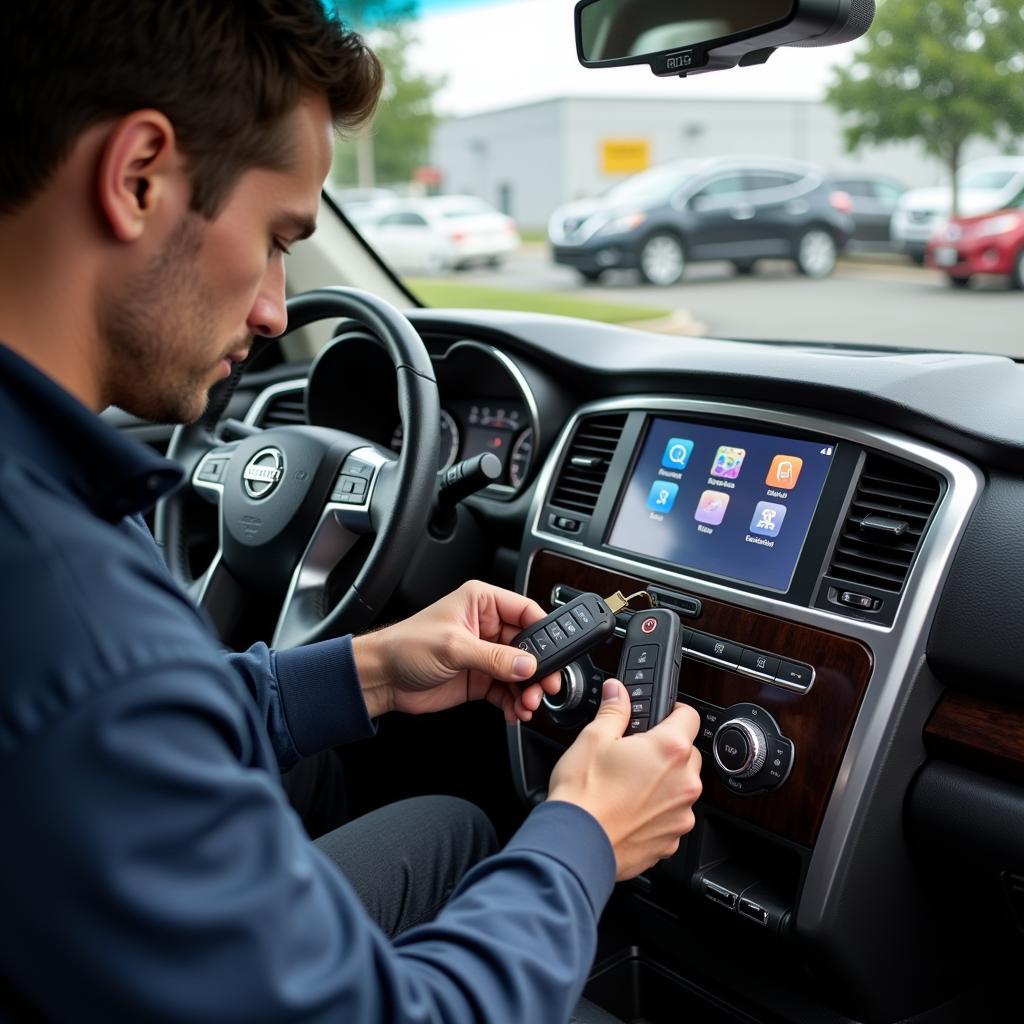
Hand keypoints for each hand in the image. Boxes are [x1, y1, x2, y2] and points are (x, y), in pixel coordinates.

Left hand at [351, 581, 561, 723]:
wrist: (381, 678)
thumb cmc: (406, 646)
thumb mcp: (454, 647)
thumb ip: (494, 657)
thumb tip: (527, 664)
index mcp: (482, 602)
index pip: (526, 611)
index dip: (544, 633)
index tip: (555, 655)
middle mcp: (487, 626)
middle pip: (529, 646)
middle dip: (539, 669)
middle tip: (546, 687)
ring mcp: (485, 654)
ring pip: (521, 672)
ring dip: (528, 690)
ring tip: (528, 705)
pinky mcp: (480, 678)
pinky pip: (508, 691)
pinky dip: (515, 703)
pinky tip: (515, 712)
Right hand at [548, 680, 702, 880]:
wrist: (576, 844)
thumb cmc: (584, 794)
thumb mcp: (593, 738)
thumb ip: (614, 710)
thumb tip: (617, 692)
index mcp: (669, 749)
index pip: (690, 716)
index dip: (674, 712)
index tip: (663, 715)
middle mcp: (684, 782)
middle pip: (687, 754)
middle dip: (666, 750)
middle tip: (635, 753)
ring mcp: (681, 814)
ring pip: (680, 788)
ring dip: (663, 783)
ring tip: (628, 785)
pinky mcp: (671, 841)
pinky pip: (671, 817)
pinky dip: (657, 812)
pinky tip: (629, 810)